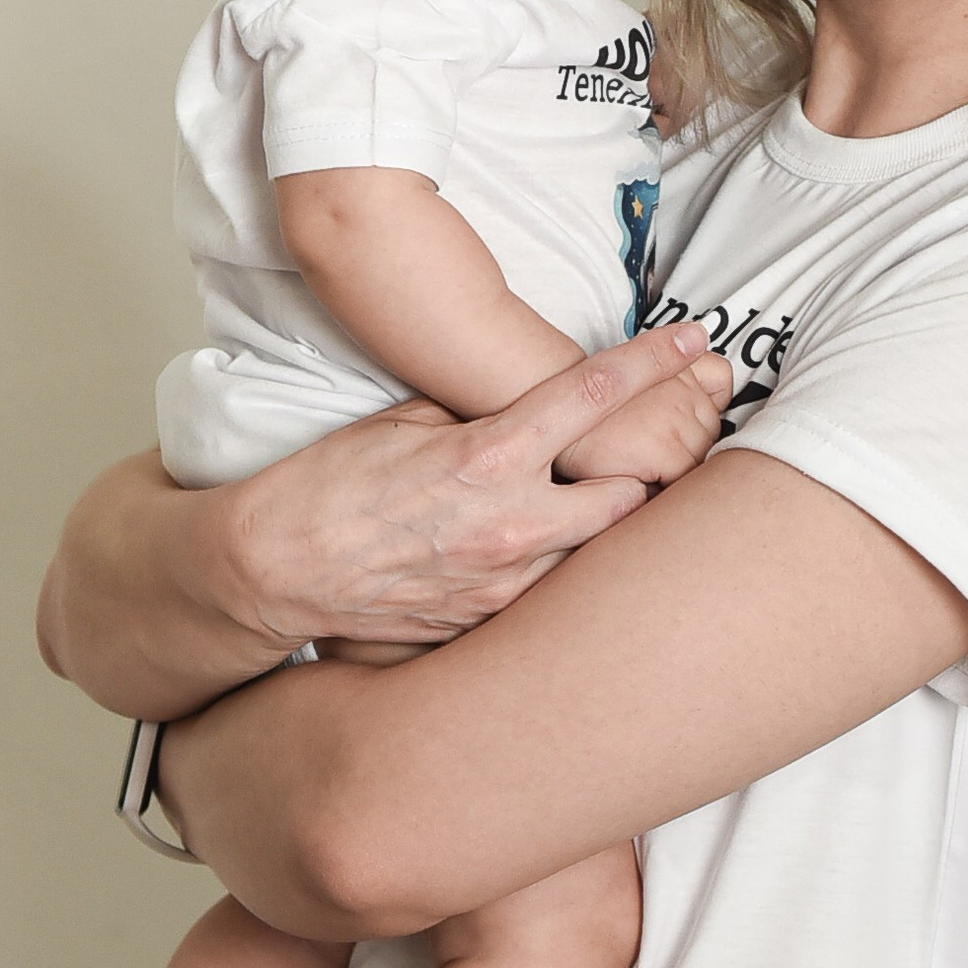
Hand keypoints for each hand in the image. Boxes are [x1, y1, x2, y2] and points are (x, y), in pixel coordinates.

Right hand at [35, 324, 733, 724]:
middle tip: (649, 451)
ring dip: (600, 526)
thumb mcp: (401, 422)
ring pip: (596, 552)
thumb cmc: (324, 489)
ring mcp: (506, 585)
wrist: (270, 573)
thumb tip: (524, 412)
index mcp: (489, 457)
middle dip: (644, 473)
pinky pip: (547, 594)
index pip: (595, 396)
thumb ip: (477, 418)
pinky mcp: (488, 625)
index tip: (696, 342)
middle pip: (630, 495)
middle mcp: (512, 525)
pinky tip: (532, 556)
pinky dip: (552, 569)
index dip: (656, 364)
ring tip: (588, 505)